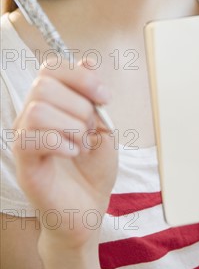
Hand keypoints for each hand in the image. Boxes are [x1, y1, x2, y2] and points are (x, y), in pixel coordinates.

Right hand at [12, 58, 117, 249]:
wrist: (89, 207)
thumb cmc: (94, 167)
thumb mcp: (103, 123)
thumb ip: (93, 94)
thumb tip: (86, 60)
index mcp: (52, 102)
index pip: (51, 67)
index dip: (80, 76)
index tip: (104, 97)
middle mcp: (32, 115)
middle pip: (44, 84)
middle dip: (79, 105)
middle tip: (90, 128)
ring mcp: (25, 139)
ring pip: (38, 109)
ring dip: (71, 126)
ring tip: (81, 143)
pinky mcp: (24, 163)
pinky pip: (33, 138)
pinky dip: (62, 143)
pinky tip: (73, 154)